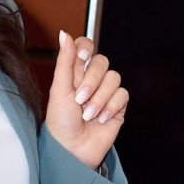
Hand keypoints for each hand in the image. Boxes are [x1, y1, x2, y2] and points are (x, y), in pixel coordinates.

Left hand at [44, 30, 127, 170]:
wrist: (72, 150)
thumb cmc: (60, 122)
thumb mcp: (60, 90)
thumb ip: (65, 61)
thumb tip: (64, 33)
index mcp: (74, 72)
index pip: (85, 46)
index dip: (86, 49)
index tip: (82, 59)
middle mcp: (91, 79)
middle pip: (102, 61)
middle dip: (91, 81)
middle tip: (79, 100)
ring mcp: (106, 92)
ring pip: (114, 78)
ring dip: (100, 98)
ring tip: (88, 115)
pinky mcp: (118, 106)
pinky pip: (123, 94)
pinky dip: (111, 107)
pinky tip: (101, 119)